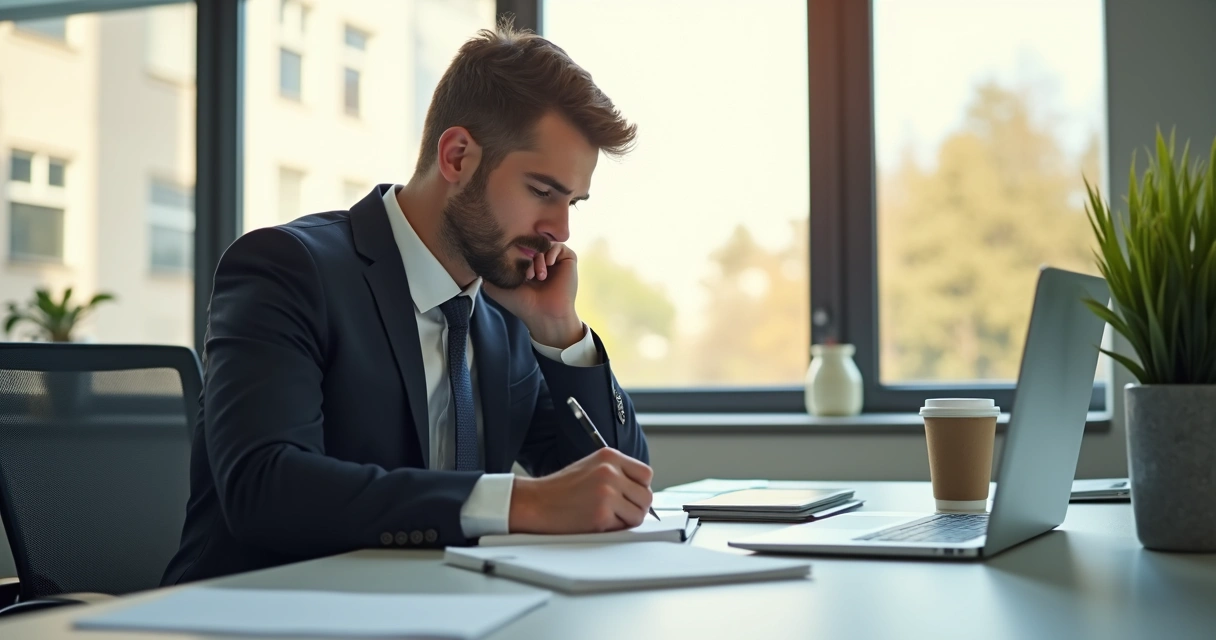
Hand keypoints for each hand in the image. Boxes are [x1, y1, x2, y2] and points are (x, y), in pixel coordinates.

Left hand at [483, 243, 583, 348]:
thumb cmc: (521, 303)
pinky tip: (549, 266)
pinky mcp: (568, 260)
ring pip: (544, 245)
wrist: (543, 313)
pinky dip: (551, 253)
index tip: (514, 269)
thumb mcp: (495, 287)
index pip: (518, 247)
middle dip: (527, 256)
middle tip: (527, 275)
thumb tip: (485, 254)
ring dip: (538, 259)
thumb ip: (488, 270)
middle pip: (531, 244)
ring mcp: (554, 261)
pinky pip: (559, 246)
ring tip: (538, 276)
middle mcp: (540, 262)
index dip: (514, 253)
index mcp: (525, 266)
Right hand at [508, 448, 654, 533]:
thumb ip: (618, 474)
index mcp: (609, 456)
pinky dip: (613, 529)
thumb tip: (641, 491)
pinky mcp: (601, 514)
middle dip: (636, 507)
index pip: (646, 474)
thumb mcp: (592, 467)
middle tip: (620, 511)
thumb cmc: (561, 489)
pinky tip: (596, 522)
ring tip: (607, 516)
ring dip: (626, 520)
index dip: (639, 488)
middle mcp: (610, 471)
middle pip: (646, 495)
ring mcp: (606, 492)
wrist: (535, 502)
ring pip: (638, 514)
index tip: (630, 496)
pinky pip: (623, 527)